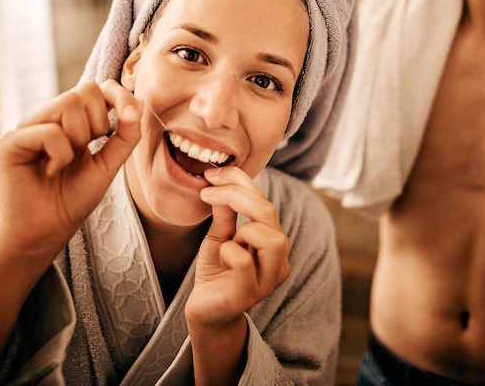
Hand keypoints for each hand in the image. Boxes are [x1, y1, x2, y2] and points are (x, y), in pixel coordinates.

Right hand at [0, 80, 141, 264]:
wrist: (46, 231)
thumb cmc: (74, 199)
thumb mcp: (108, 164)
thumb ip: (125, 135)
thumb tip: (139, 103)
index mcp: (70, 120)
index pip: (96, 88)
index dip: (118, 95)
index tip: (131, 117)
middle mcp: (48, 118)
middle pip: (84, 91)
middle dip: (98, 123)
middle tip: (86, 150)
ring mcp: (28, 127)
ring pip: (68, 103)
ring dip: (79, 138)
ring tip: (65, 162)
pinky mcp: (11, 142)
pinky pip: (49, 132)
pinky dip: (60, 155)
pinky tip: (51, 171)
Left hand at [185, 165, 290, 383]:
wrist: (206, 310)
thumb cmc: (217, 272)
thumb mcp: (219, 235)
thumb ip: (225, 212)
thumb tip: (221, 181)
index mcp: (273, 239)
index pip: (264, 199)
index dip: (239, 180)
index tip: (211, 174)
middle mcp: (279, 257)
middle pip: (269, 212)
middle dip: (236, 194)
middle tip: (206, 190)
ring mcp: (268, 277)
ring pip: (271, 238)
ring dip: (242, 228)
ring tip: (225, 238)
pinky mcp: (249, 293)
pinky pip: (244, 261)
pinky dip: (228, 252)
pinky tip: (222, 257)